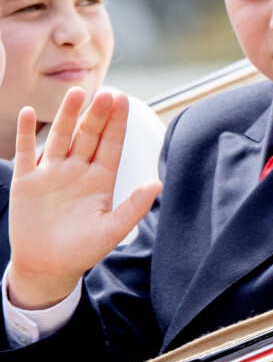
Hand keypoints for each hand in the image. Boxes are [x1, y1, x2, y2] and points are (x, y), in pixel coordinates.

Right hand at [7, 87, 162, 309]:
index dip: (117, 123)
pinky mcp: (27, 181)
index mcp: (101, 179)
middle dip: (97, 114)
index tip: (124, 100)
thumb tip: (158, 184)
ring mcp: (52, 172)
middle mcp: (78, 170)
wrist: (48, 268)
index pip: (111, 144)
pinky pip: (26, 152)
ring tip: (76, 93)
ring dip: (68, 115)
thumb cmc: (83, 250)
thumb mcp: (112, 230)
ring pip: (61, 137)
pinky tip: (29, 113)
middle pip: (89, 134)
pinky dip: (26, 133)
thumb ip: (134, 207)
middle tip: (106, 93)